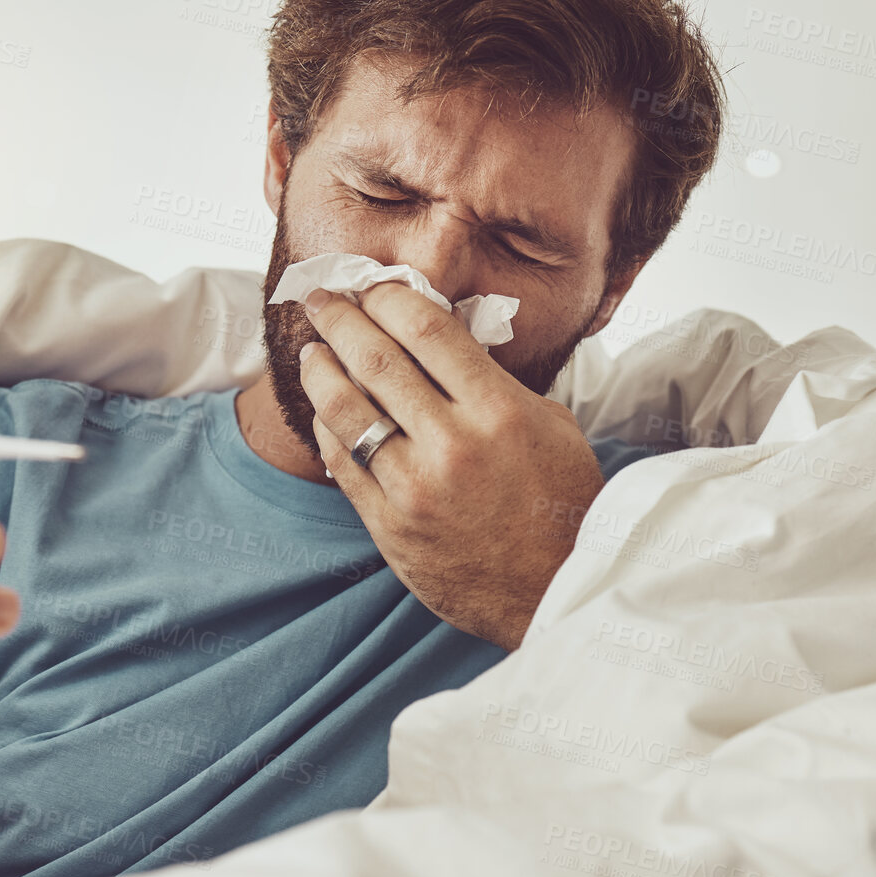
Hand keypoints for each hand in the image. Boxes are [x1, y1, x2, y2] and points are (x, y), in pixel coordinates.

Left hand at [300, 284, 603, 648]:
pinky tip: (324, 410)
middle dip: (341, 319)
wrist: (557, 592)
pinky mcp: (390, 527)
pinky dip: (327, 428)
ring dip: (322, 370)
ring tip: (313, 350)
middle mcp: (452, 446)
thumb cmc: (561, 503)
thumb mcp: (552, 427)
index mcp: (500, 412)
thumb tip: (442, 340)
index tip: (371, 284)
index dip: (389, 297)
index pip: (427, 331)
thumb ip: (496, 383)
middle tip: (322, 298)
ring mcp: (415, 489)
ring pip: (347, 411)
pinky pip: (343, 464)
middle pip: (377, 360)